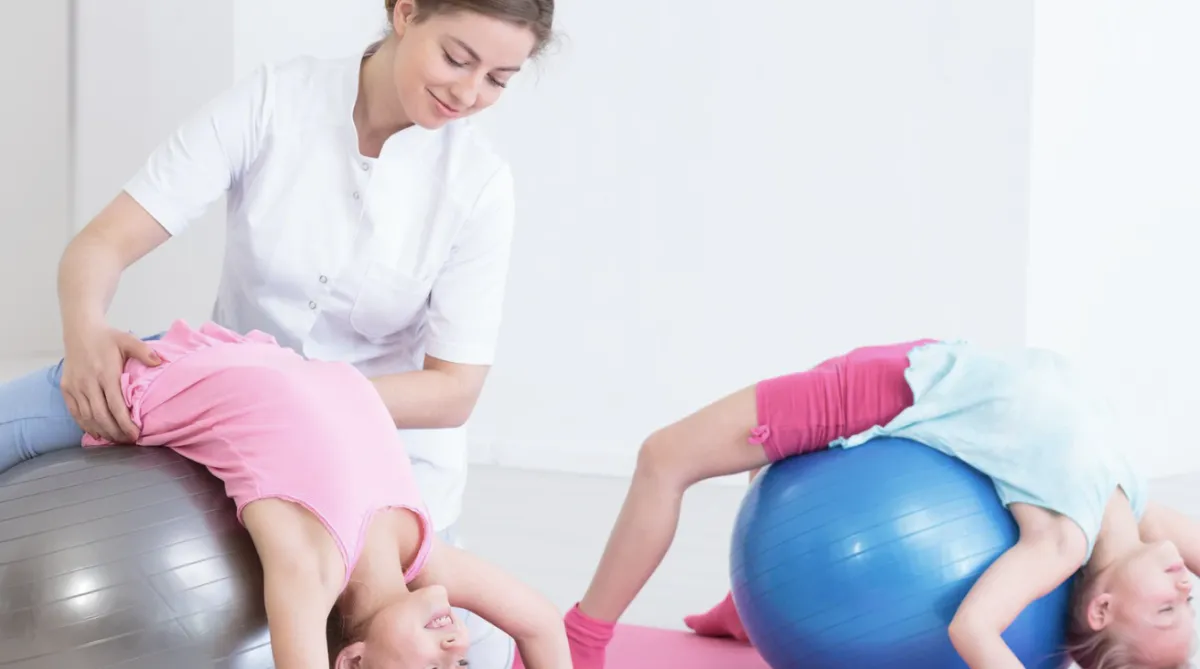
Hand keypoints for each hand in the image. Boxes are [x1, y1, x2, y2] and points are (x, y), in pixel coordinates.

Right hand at [60, 324, 159, 442]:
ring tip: (116, 440)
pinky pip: (75, 412)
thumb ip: (144, 351)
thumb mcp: (128, 340)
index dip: (125, 423)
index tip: (135, 434)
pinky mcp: (66, 389)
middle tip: (128, 441)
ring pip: (87, 417)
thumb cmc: (107, 338)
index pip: (115, 405)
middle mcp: (88, 382)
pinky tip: (97, 432)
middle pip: (101, 415)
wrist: (80, 331)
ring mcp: (75, 387)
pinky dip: (85, 425)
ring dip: (101, 431)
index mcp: (105, 373)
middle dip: (115, 432)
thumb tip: (160, 362)